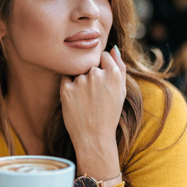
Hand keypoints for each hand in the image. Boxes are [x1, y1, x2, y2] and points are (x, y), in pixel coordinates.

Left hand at [60, 47, 126, 176]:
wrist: (94, 138)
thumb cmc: (109, 115)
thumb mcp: (121, 91)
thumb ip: (119, 66)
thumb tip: (113, 48)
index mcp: (113, 74)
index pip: (103, 55)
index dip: (102, 67)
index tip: (101, 80)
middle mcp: (97, 74)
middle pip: (89, 64)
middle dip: (90, 74)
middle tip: (94, 95)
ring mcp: (80, 81)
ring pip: (77, 71)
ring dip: (79, 81)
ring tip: (85, 101)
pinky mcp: (66, 89)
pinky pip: (65, 79)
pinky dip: (69, 87)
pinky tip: (76, 101)